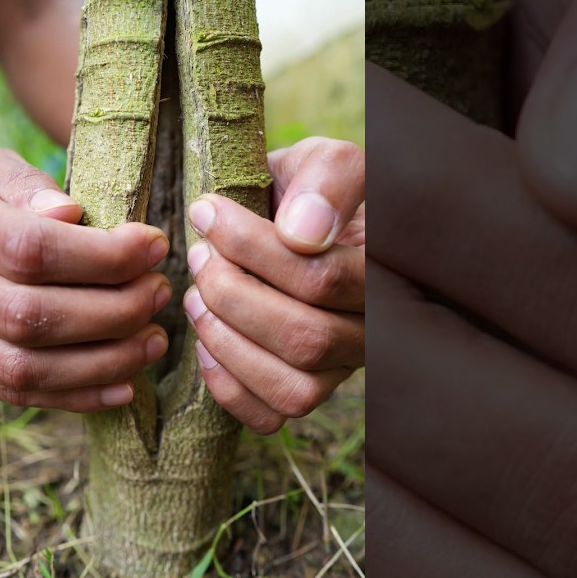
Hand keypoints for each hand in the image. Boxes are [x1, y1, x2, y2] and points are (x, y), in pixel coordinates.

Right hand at [0, 149, 172, 410]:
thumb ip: (26, 185)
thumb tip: (68, 212)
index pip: (29, 249)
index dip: (101, 254)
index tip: (154, 244)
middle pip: (32, 315)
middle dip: (113, 310)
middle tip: (160, 290)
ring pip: (26, 367)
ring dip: (105, 361)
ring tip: (154, 338)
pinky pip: (19, 395)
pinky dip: (78, 397)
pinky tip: (125, 384)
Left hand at [184, 137, 364, 433]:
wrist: (295, 220)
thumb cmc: (307, 190)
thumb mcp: (322, 161)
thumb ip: (326, 179)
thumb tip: (303, 234)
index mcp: (383, 271)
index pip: (322, 278)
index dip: (253, 248)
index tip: (207, 212)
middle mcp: (373, 330)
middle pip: (306, 338)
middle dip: (232, 295)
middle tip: (197, 255)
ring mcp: (343, 369)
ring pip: (294, 388)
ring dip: (226, 342)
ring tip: (194, 296)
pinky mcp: (308, 392)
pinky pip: (272, 416)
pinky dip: (228, 386)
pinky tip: (206, 342)